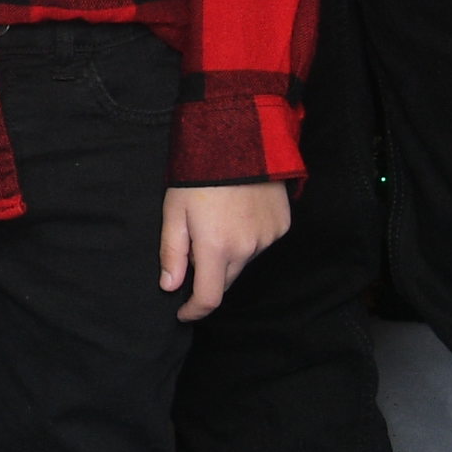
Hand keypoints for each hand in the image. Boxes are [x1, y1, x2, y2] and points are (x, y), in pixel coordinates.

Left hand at [160, 180, 291, 320]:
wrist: (239, 139)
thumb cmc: (198, 174)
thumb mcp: (174, 210)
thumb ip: (172, 252)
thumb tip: (170, 286)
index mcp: (217, 248)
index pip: (209, 297)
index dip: (194, 310)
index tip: (182, 312)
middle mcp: (247, 249)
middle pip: (226, 280)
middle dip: (208, 276)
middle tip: (194, 249)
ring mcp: (268, 239)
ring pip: (243, 261)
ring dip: (229, 254)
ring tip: (216, 221)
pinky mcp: (281, 226)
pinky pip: (261, 243)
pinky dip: (248, 239)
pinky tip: (238, 214)